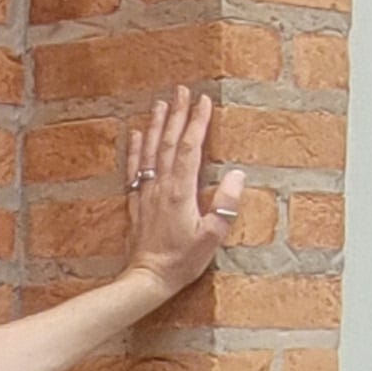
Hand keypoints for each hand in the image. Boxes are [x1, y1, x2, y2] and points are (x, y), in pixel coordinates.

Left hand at [122, 88, 246, 296]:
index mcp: (180, 192)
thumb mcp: (211, 238)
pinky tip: (138, 134)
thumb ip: (224, 205)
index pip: (190, 149)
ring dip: (157, 125)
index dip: (197, 123)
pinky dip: (136, 149)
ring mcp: (146, 193)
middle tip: (182, 90)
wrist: (147, 280)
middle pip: (169, 143)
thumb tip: (236, 173)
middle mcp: (160, 187)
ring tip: (161, 103)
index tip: (204, 101)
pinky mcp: (136, 203)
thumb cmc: (181, 262)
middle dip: (177, 115)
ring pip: (150, 151)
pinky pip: (134, 169)